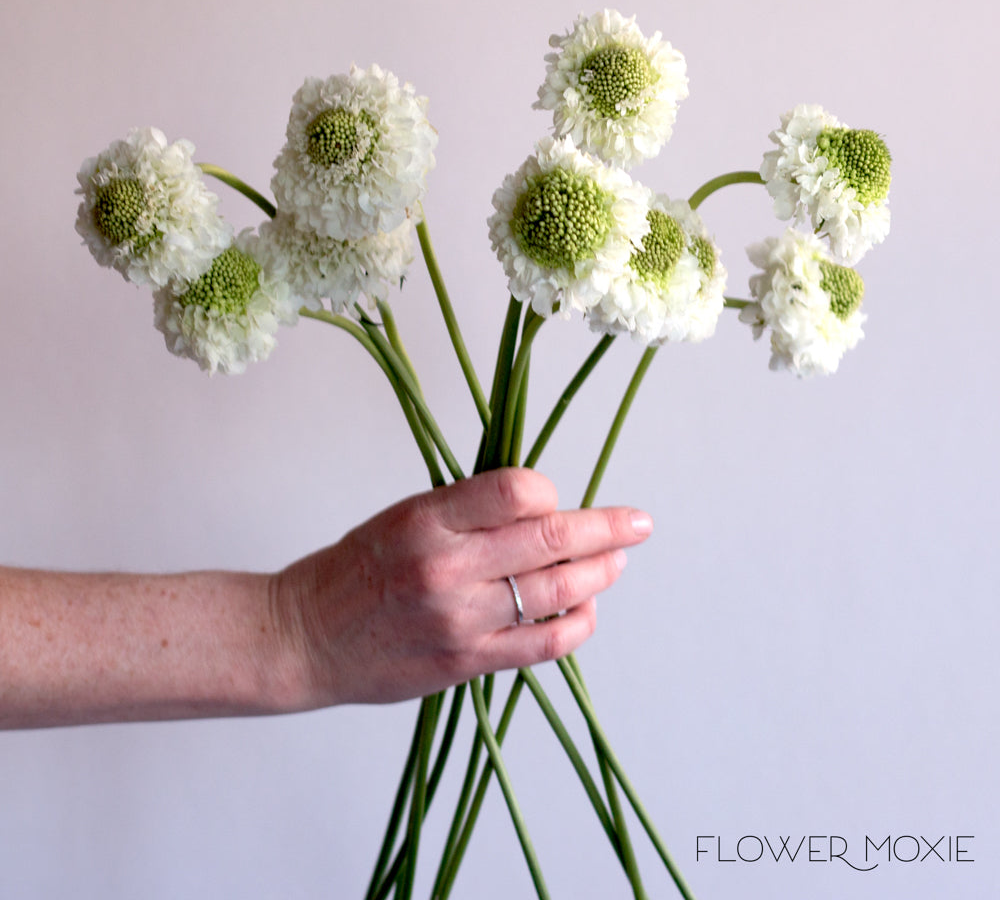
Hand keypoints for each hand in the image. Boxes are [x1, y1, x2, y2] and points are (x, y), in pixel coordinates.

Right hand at [271, 467, 653, 706]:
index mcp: (427, 519)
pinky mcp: (467, 662)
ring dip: (599, 574)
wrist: (305, 637)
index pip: (516, 490)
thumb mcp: (403, 517)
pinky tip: (586, 611)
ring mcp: (460, 619)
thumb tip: (540, 504)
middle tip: (638, 523)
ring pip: (557, 592)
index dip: (549, 490)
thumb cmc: (354, 570)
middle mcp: (447, 566)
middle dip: (607, 528)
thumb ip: (468, 510)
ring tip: (615, 564)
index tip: (555, 496)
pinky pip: (544, 645)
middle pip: (551, 538)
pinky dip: (577, 625)